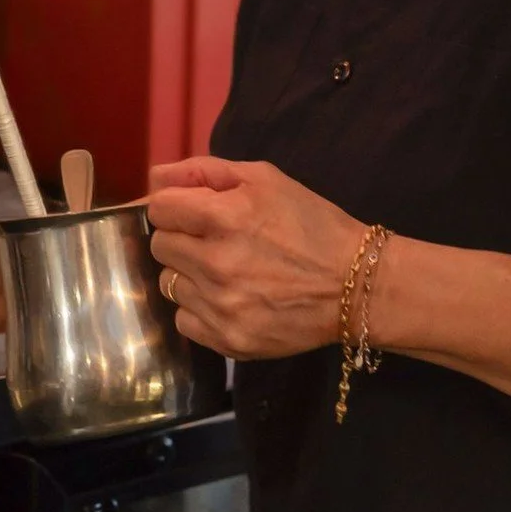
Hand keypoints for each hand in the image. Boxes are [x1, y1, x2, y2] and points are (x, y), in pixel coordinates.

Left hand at [146, 156, 365, 359]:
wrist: (355, 285)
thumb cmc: (310, 224)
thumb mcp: (264, 179)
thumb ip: (203, 171)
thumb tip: (155, 177)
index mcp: (223, 216)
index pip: (159, 209)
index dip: (175, 207)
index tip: (195, 214)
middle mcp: (215, 263)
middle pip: (160, 247)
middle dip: (182, 239)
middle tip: (214, 242)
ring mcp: (220, 306)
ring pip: (168, 285)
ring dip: (190, 276)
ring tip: (226, 272)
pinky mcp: (228, 340)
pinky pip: (184, 321)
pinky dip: (200, 310)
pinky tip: (230, 300)